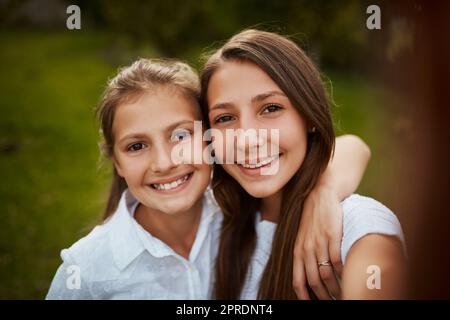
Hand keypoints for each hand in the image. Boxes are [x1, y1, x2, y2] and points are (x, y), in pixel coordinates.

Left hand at [293, 184, 343, 299]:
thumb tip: (309, 275)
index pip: (298, 280)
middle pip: (314, 281)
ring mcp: (319, 243)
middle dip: (324, 296)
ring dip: (336, 288)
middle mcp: (306, 249)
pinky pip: (337, 261)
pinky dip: (343, 272)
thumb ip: (304, 255)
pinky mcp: (332, 236)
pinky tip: (348, 276)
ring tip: (343, 294)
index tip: (310, 304)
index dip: (304, 296)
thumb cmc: (313, 218)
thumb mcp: (303, 237)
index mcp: (298, 251)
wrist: (321, 195)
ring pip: (327, 274)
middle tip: (333, 301)